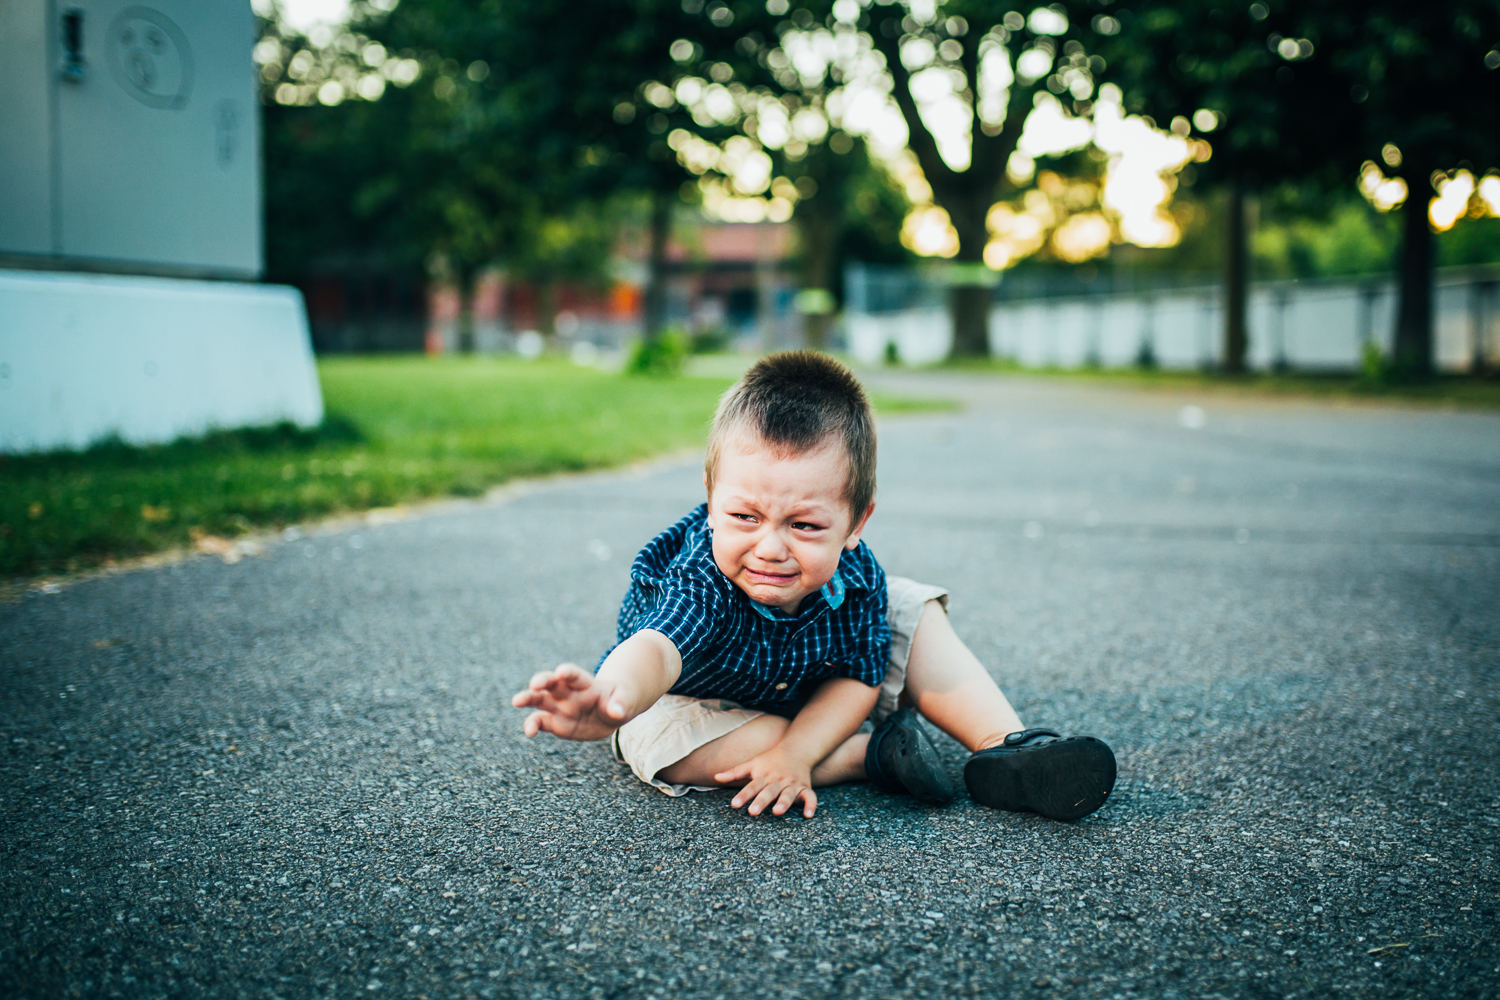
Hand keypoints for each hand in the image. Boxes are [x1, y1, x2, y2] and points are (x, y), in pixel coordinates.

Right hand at [510, 663, 631, 741]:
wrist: (611, 712)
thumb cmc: (618, 700)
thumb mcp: (625, 700)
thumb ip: (620, 704)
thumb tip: (617, 712)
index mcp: (585, 683)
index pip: (575, 675)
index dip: (568, 673)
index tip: (561, 672)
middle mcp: (567, 692)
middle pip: (551, 683)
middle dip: (542, 681)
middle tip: (535, 683)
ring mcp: (559, 707)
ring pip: (539, 700)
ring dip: (528, 699)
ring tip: (517, 701)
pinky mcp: (554, 723)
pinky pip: (540, 722)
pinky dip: (532, 726)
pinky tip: (529, 731)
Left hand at [715, 748, 817, 817]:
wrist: (796, 748)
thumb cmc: (770, 759)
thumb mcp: (752, 763)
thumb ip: (735, 772)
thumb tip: (716, 777)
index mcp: (764, 776)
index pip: (752, 786)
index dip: (743, 795)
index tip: (734, 804)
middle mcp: (778, 780)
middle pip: (769, 791)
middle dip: (761, 801)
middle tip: (753, 812)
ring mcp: (792, 784)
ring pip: (788, 794)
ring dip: (784, 803)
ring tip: (777, 812)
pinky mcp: (805, 787)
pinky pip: (810, 796)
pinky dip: (811, 805)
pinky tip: (808, 815)